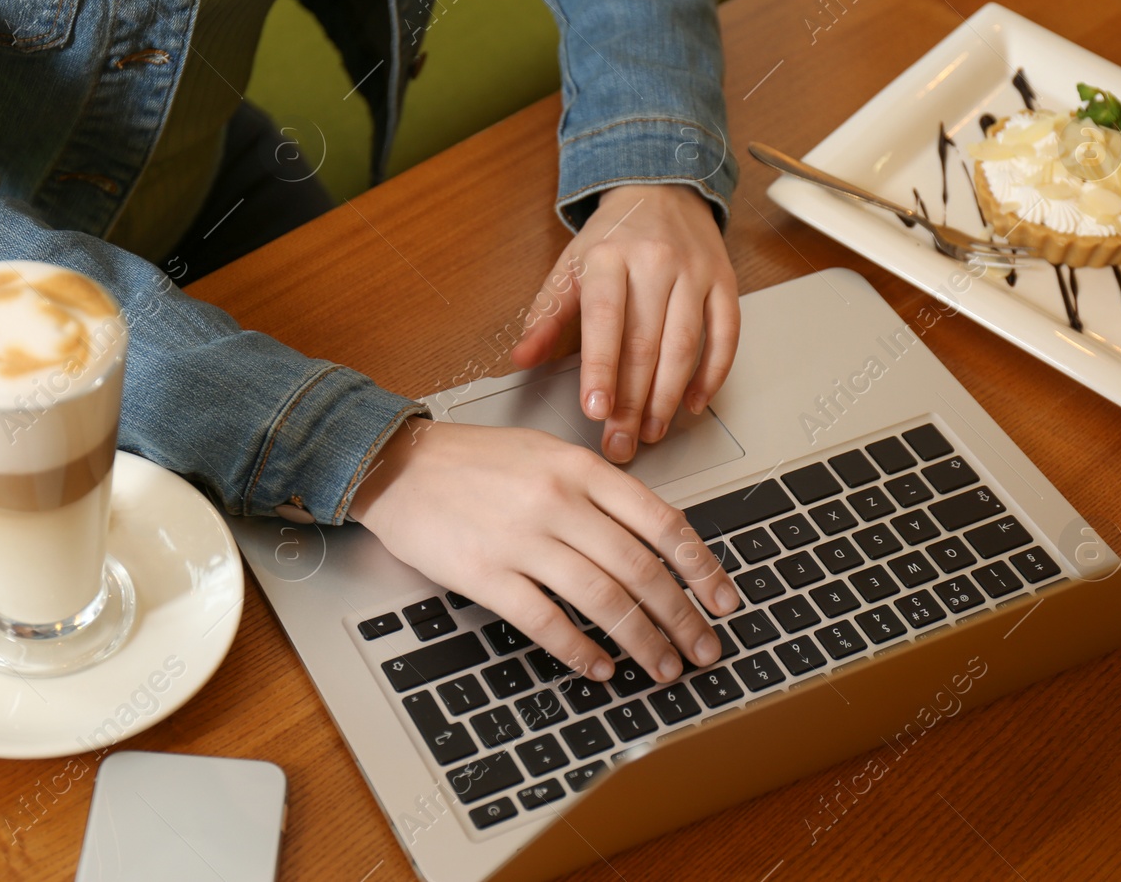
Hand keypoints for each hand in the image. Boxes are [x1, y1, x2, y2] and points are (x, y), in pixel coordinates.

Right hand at [349, 419, 740, 683]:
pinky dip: (581, 651)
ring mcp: (521, 539)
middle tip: (703, 648)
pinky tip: (600, 667)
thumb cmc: (471, 461)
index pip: (661, 521)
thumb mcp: (545, 454)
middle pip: (640, 568)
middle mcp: (558, 501)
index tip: (723, 599)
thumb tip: (654, 536)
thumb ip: (597, 489)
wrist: (397, 466)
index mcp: (579, 468)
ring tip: (662, 666)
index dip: (701, 567)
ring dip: (642, 641)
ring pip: (603, 599)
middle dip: (682, 617)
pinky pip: (547, 621)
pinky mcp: (486, 574)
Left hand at [510, 183, 738, 463]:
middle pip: (645, 344)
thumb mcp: (569, 268)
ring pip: (686, 345)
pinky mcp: (724, 282)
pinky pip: (725, 336)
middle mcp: (656, 263)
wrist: (660, 191)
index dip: (601, 370)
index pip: (605, 322)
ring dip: (669, 396)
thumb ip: (545, 316)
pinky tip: (694, 403)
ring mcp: (694, 273)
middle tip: (620, 442)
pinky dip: (712, 375)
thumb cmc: (611, 239)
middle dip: (633, 402)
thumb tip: (520, 359)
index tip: (596, 410)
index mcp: (609, 258)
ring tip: (652, 431)